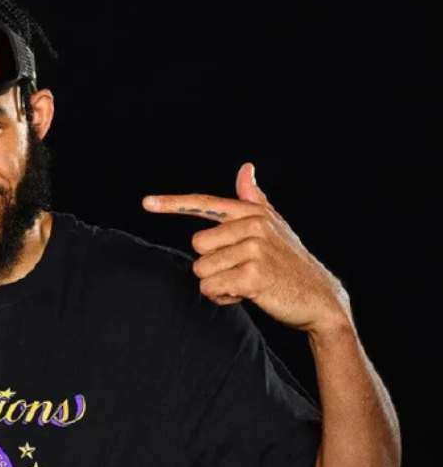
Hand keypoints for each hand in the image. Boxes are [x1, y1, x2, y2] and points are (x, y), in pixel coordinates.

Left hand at [142, 163, 351, 334]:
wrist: (319, 297)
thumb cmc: (290, 263)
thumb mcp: (274, 226)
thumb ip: (254, 199)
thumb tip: (246, 168)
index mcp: (253, 213)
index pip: (206, 203)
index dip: (173, 203)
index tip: (146, 202)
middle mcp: (253, 225)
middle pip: (197, 245)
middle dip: (212, 265)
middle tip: (240, 271)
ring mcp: (254, 249)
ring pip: (201, 269)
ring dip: (217, 284)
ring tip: (245, 284)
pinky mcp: (253, 275)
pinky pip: (211, 288)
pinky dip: (223, 297)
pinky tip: (245, 295)